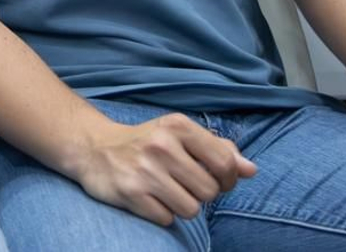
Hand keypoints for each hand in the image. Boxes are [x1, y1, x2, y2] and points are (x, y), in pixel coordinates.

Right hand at [67, 112, 254, 227]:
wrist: (94, 148)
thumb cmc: (147, 142)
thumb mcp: (180, 135)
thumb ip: (218, 149)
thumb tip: (251, 170)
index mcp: (178, 126)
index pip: (225, 163)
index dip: (228, 179)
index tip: (217, 180)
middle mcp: (162, 145)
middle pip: (209, 191)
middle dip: (201, 194)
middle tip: (184, 184)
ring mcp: (145, 170)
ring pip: (191, 209)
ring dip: (182, 206)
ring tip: (166, 191)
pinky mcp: (131, 193)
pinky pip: (167, 219)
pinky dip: (162, 213)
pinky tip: (149, 197)